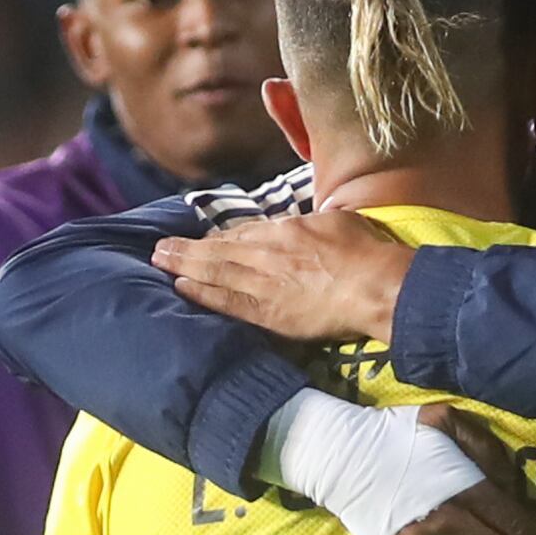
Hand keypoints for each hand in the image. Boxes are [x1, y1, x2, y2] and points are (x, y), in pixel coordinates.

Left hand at [150, 211, 413, 342]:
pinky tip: (180, 288)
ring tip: (160, 262)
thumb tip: (314, 222)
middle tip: (160, 248)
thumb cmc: (367, 252)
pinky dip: (201, 294)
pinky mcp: (269, 312)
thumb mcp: (339, 222)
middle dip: (187, 249)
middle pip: (220, 250)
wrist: (376, 285)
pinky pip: (227, 302)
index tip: (202, 240)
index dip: (219, 238)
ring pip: (216, 272)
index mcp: (286, 230)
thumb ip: (317, 223)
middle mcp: (268, 253)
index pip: (243, 234)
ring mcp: (265, 282)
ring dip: (184, 266)